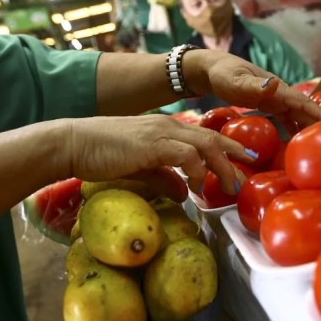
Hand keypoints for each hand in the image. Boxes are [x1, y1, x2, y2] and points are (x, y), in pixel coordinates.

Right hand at [61, 115, 253, 194]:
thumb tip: (184, 194)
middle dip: (233, 155)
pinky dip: (197, 168)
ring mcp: (160, 133)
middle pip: (211, 138)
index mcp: (166, 129)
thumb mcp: (140, 168)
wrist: (72, 142)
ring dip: (221, 166)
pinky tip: (200, 184)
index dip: (227, 147)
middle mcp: (168, 126)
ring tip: (230, 185)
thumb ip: (163, 178)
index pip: (204, 136)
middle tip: (248, 173)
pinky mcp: (151, 144)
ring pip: (204, 144)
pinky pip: (184, 153)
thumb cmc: (102, 154)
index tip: (244, 161)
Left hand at [187, 50, 320, 131]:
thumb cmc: (223, 74)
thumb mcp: (235, 80)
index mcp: (277, 88)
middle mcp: (281, 94)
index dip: (320, 115)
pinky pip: (286, 120)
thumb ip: (252, 85)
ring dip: (310, 128)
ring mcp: (276, 100)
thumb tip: (274, 84)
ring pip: (298, 116)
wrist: (211, 70)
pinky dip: (295, 130)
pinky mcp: (269, 106)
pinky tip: (298, 144)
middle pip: (306, 110)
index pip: (304, 103)